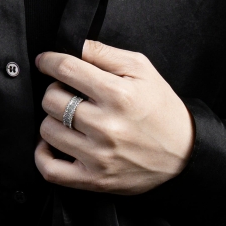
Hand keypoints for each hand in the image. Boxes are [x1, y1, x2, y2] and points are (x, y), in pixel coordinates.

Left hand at [34, 39, 194, 193]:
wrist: (183, 152)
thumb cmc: (160, 107)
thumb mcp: (141, 69)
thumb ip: (104, 53)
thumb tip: (72, 45)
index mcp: (118, 95)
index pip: (66, 69)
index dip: (49, 61)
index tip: (46, 62)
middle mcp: (107, 126)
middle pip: (51, 100)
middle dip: (55, 90)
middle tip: (68, 92)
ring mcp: (99, 156)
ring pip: (47, 130)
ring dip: (51, 120)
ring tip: (67, 118)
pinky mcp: (95, 180)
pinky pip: (50, 170)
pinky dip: (42, 155)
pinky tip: (52, 144)